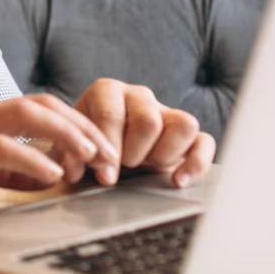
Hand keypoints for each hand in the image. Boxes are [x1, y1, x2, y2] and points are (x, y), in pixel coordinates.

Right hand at [0, 95, 119, 210]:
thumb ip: (5, 167)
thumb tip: (45, 176)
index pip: (43, 106)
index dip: (78, 124)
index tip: (101, 153)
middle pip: (45, 103)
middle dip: (85, 127)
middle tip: (111, 158)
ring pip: (30, 115)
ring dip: (68, 136)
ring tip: (92, 160)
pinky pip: (1, 146)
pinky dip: (32, 158)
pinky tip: (52, 176)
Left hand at [74, 79, 214, 188]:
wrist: (101, 153)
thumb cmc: (85, 147)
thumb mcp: (72, 148)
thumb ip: (70, 156)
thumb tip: (76, 171)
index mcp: (107, 92)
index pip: (111, 114)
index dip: (109, 148)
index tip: (105, 175)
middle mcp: (139, 96)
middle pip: (148, 120)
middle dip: (134, 153)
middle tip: (124, 166)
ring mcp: (166, 112)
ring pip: (183, 124)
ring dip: (164, 154)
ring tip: (146, 167)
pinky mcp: (188, 135)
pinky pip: (205, 142)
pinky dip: (196, 164)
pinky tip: (178, 181)